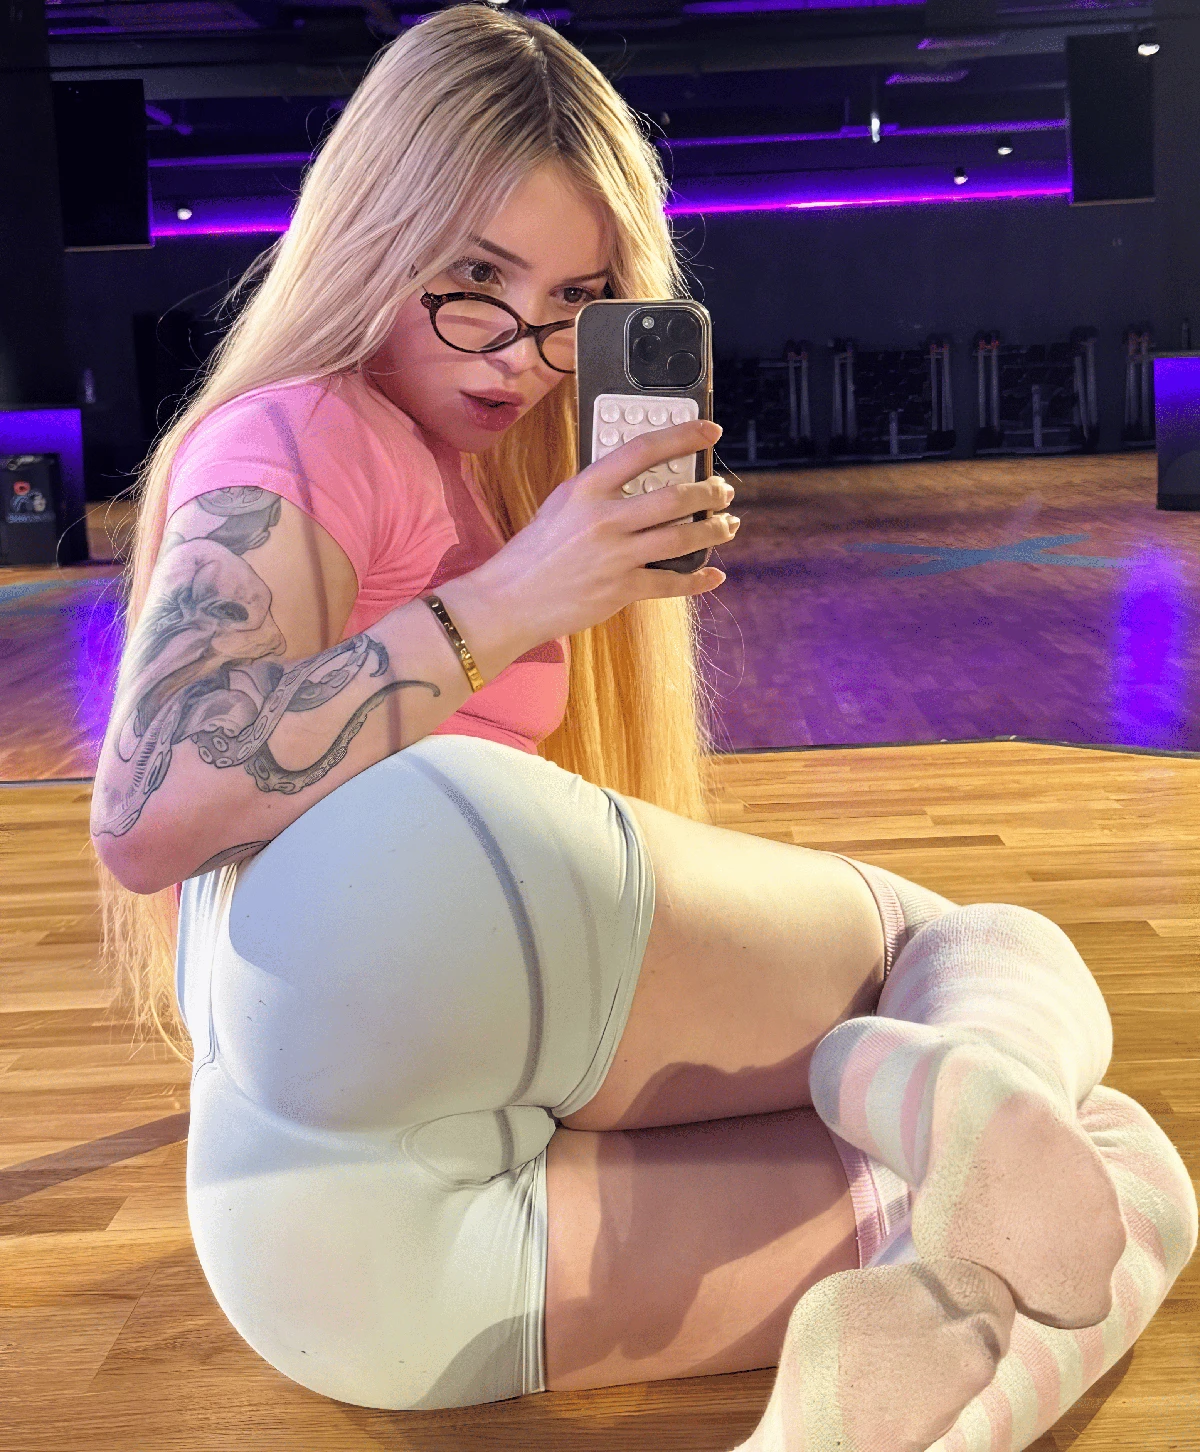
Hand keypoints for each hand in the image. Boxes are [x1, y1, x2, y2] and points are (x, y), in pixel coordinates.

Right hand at [474, 419, 738, 643]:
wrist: (509, 598)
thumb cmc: (536, 551)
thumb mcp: (562, 504)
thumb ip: (600, 490)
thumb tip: (645, 479)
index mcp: (587, 487)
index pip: (643, 450)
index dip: (683, 437)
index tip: (709, 432)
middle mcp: (604, 518)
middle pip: (674, 498)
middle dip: (709, 493)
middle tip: (722, 491)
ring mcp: (615, 555)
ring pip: (681, 539)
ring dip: (713, 531)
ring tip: (727, 526)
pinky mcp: (620, 589)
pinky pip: (671, 583)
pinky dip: (697, 580)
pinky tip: (713, 575)